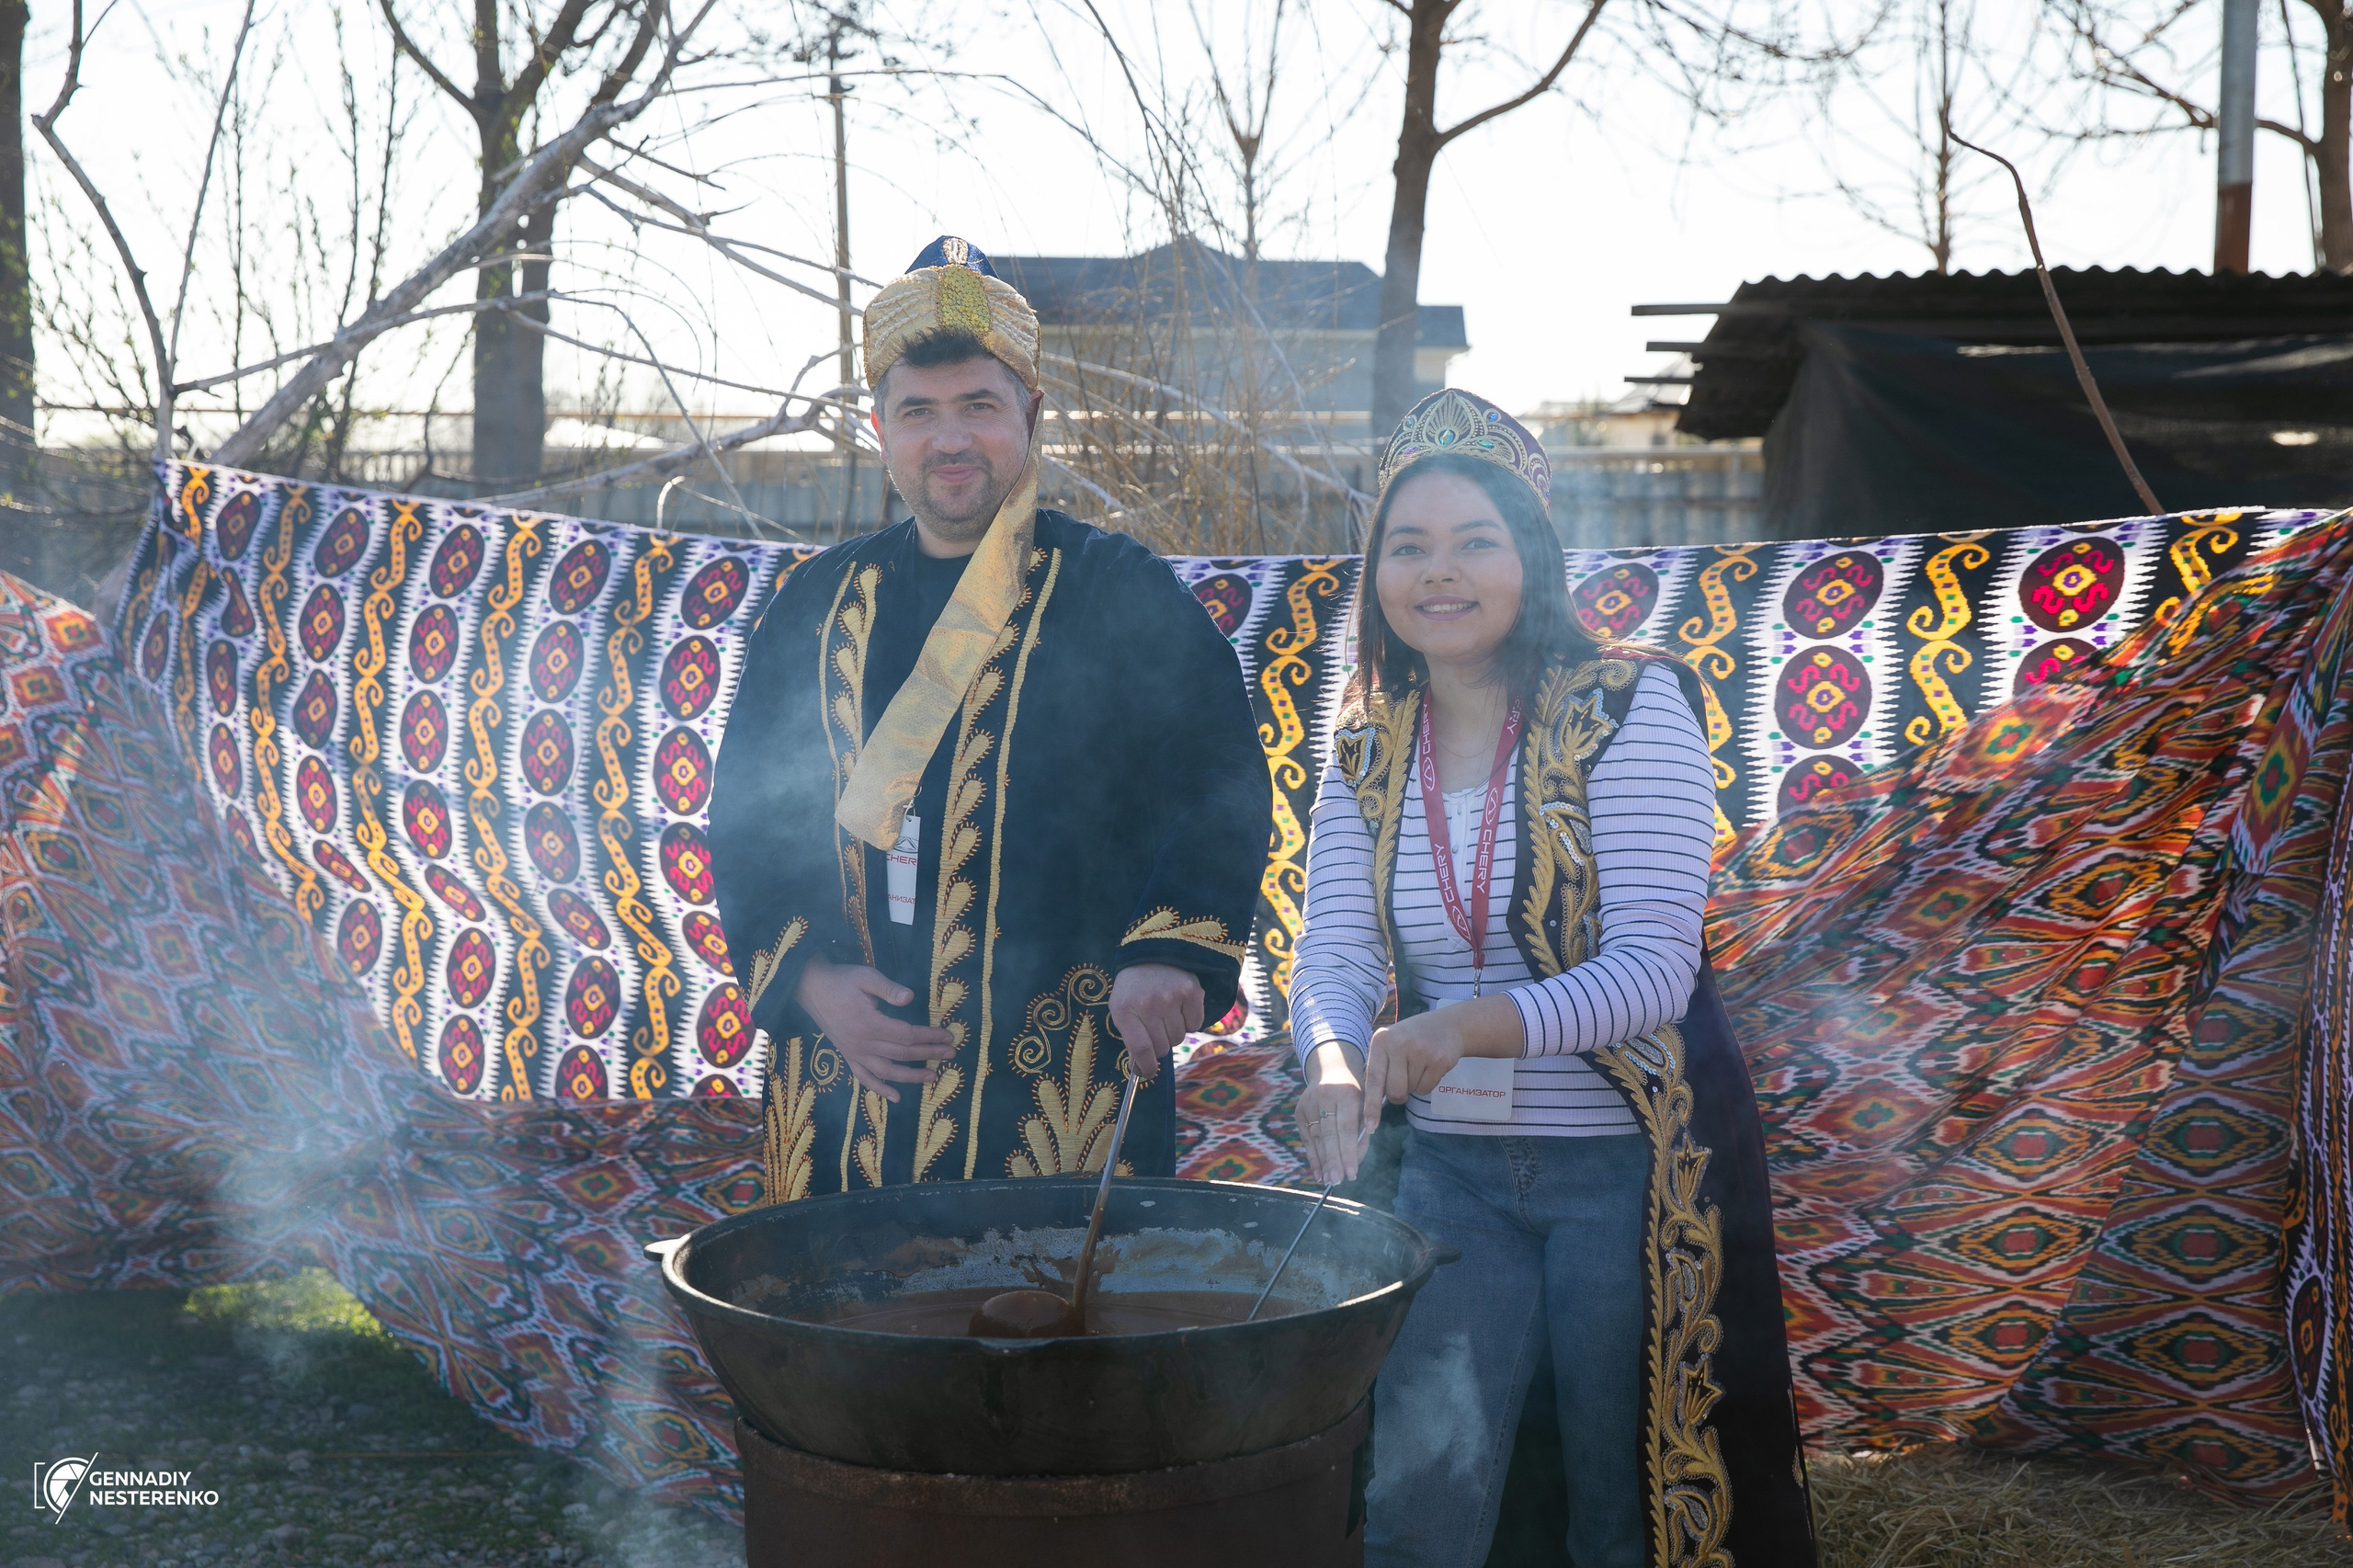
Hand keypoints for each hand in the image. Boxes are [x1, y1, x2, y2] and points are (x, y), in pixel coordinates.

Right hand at [792, 954, 955, 1102]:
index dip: (930, 1036)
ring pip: (887, 1071)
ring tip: (932, 1077)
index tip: (948, 1036)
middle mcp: (863, 1044)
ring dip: (911, 1076)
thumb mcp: (866, 977)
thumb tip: (910, 997)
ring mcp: (854, 1053)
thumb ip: (888, 989)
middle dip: (929, 1054)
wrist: (811, 988)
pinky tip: (896, 1098)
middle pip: (903, 1054)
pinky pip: (864, 1078)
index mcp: (870, 1024)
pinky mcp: (848, 1056)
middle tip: (951, 1054)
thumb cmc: (841, 980)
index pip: (908, 1035)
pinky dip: (880, 1089)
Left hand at [1108, 962, 1202, 1079]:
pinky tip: (1179, 1007)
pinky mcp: (1192, 992)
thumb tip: (1141, 1069)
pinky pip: (1196, 1025)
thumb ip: (1130, 1038)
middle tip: (1155, 1028)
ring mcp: (1172, 997)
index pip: (1141, 1049)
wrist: (1153, 952)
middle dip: (1159, 1044)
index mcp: (1126, 1010)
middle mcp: (1149, 1004)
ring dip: (1173, 1032)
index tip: (1148, 1072)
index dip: (1146, 1067)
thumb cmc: (1134, 987)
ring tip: (1165, 1013)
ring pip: (1179, 1038)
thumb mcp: (1121, 1009)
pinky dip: (1189, 1021)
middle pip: (1162, 1047)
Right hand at [1296, 1042, 1368, 1183]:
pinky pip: (1306, 1138)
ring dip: (1322, 1162)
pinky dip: (1312, 1157)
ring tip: (1328, 1180)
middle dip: (1333, 1160)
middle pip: (1328, 1134)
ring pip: (1316, 1138)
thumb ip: (1361, 1132)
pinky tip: (1318, 1173)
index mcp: (1346, 1093)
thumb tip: (1354, 1163)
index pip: (1346, 1128)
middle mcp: (1325, 1097)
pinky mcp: (1299, 1112)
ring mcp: (1309, 1104)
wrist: (1331, 1070)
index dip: (1348, 1152)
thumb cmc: (1355, 1093)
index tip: (1352, 1174)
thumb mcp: (1365, 1105)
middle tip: (1337, 1181)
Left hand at [1359, 1011, 1466, 1126]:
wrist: (1447, 1025)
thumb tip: (1371, 1105)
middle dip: (1398, 1094)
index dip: (1371, 1105)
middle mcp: (1399, 1043)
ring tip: (1419, 1064)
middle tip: (1405, 1078)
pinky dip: (1427, 1084)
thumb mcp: (1390, 1045)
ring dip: (1414, 1085)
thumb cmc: (1411, 1040)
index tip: (1370, 1127)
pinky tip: (1430, 1066)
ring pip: (1411, 1090)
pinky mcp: (1439, 1060)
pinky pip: (1426, 1089)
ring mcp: (1421, 1051)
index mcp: (1381, 1040)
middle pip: (1394, 1091)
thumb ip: (1380, 1069)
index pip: (1373, 1079)